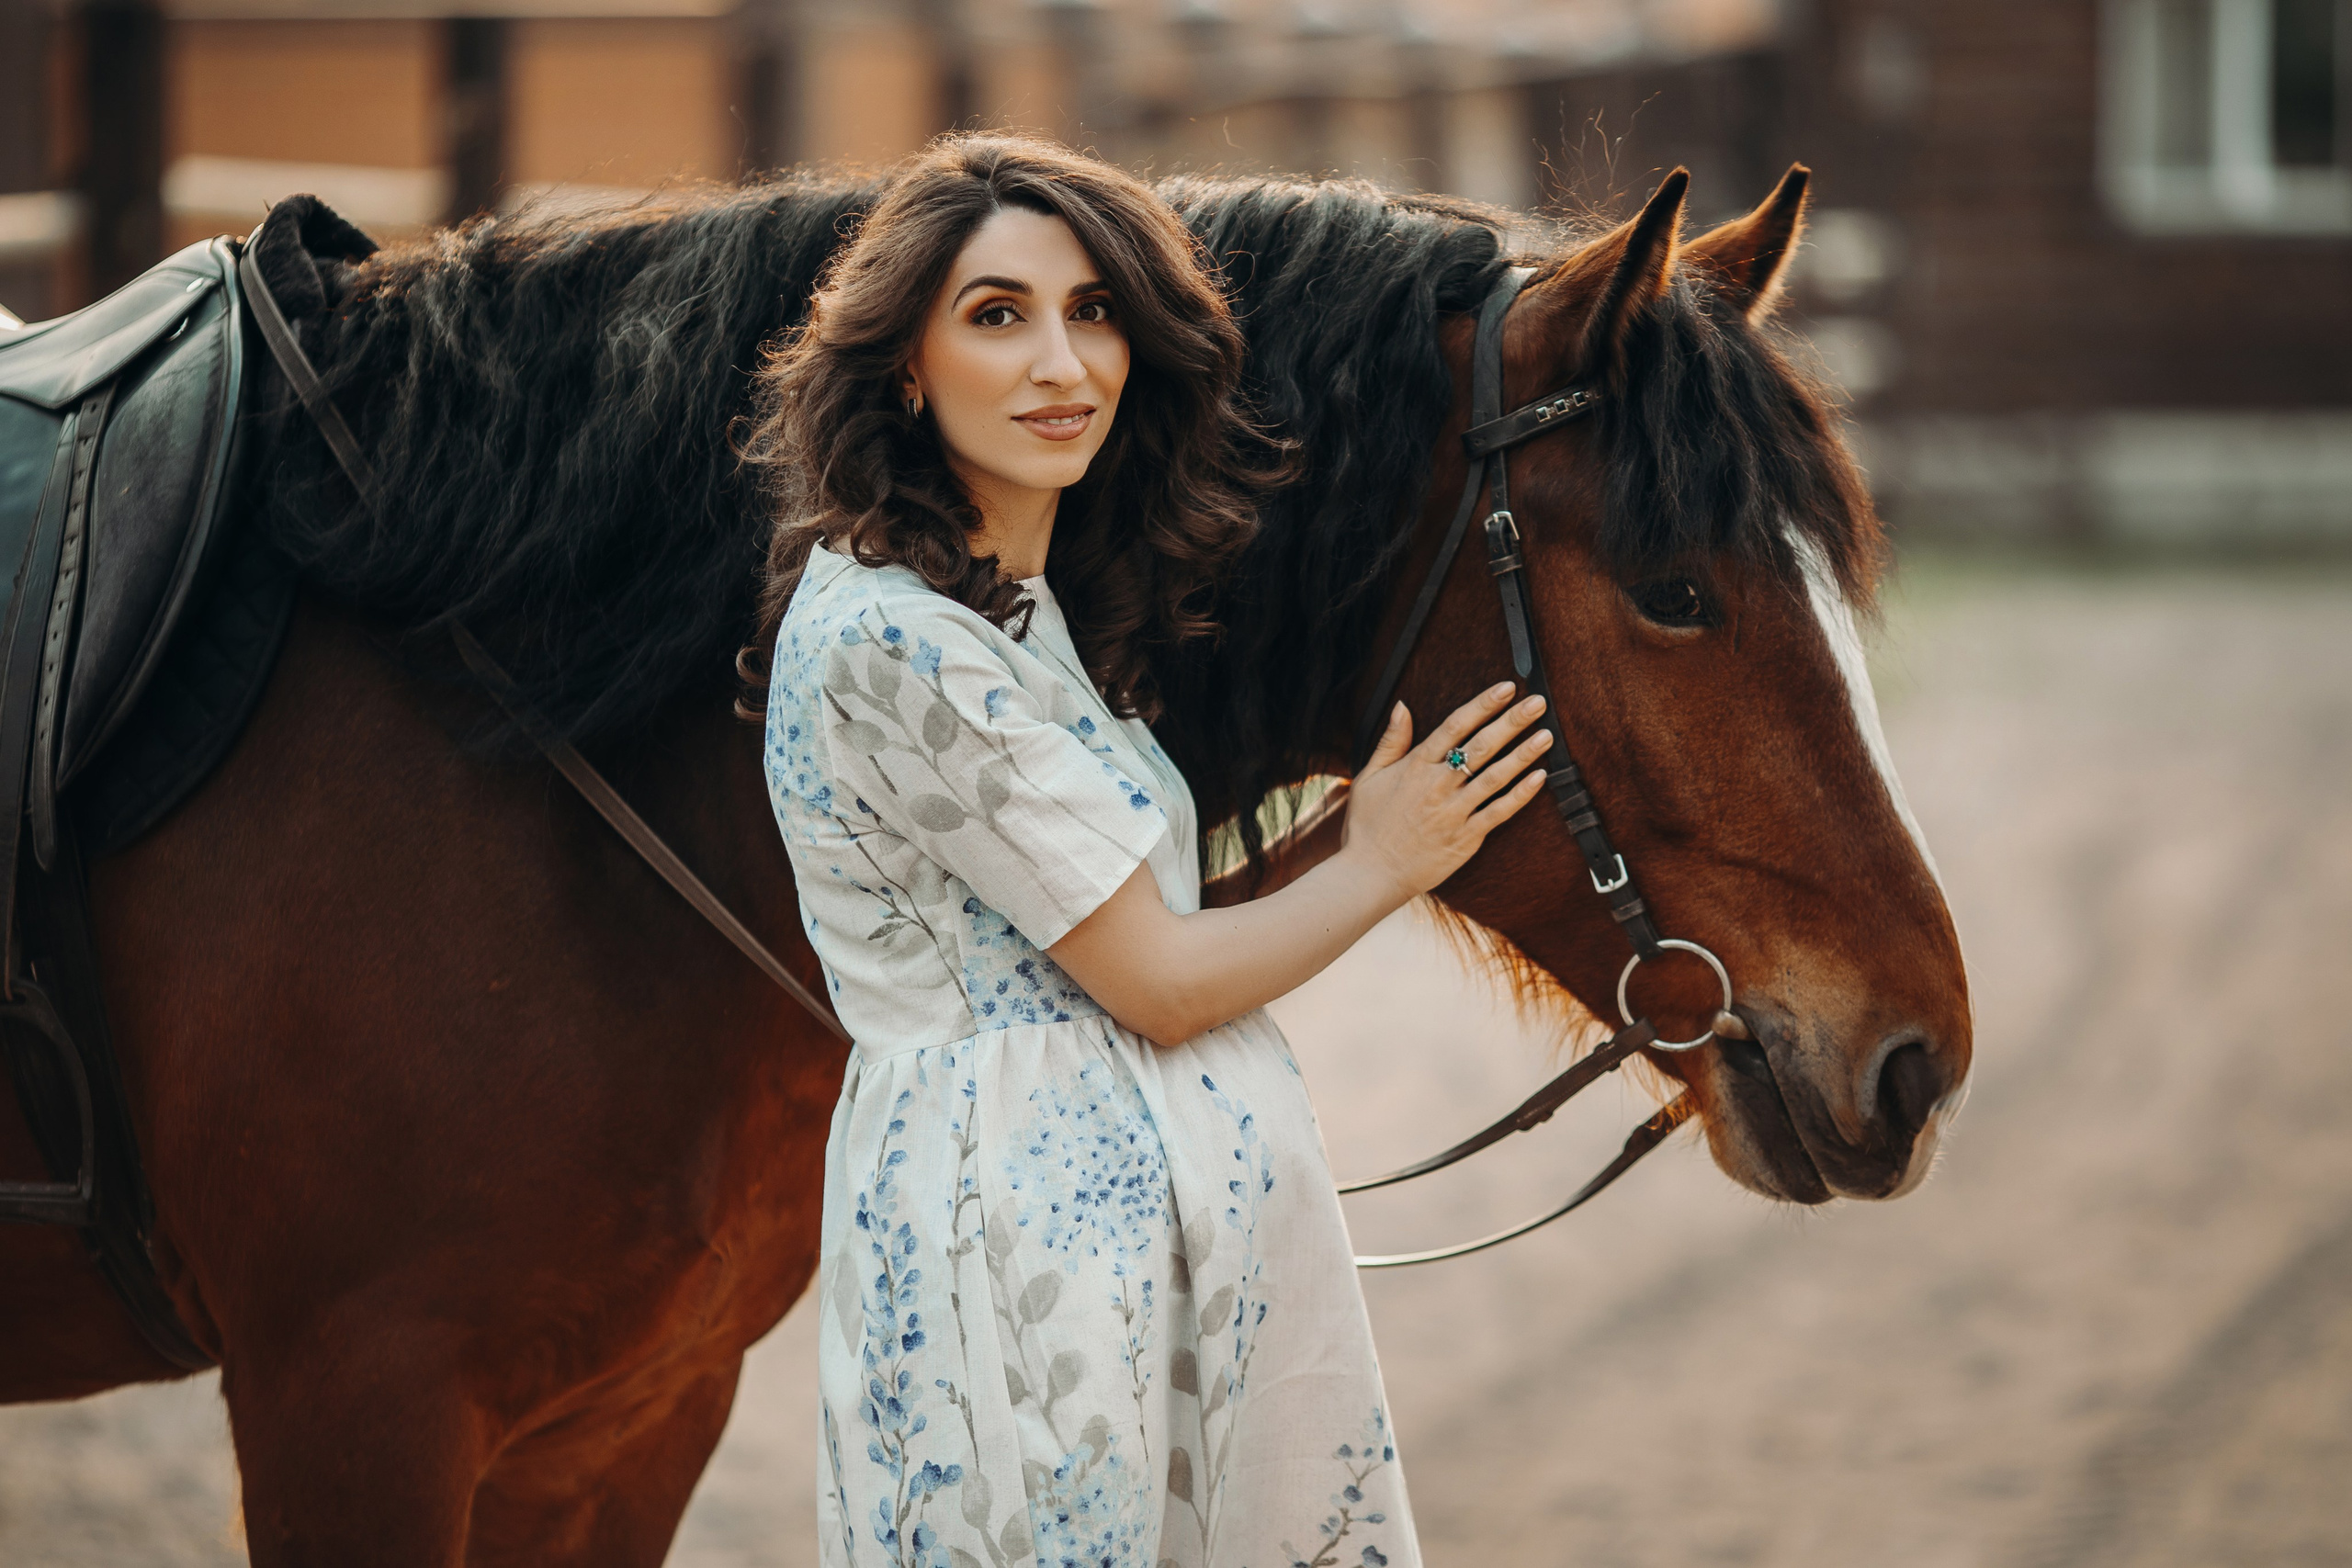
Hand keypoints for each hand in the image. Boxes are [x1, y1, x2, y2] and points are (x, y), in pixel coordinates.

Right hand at [1339, 684, 1552, 903]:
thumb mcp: (1368, 777)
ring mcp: (1454, 812)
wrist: (1370, 874)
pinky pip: (1498, 812)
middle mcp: (1438, 785)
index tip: (1507, 688)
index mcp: (1415, 766)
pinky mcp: (1466, 838)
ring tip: (1546, 734)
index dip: (1483, 704)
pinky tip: (1540, 777)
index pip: (1455, 726)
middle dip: (1512, 721)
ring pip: (1496, 776)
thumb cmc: (1366, 826)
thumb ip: (1390, 741)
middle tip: (1538, 702)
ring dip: (1524, 754)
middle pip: (1482, 745)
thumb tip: (1402, 706)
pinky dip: (1520, 795)